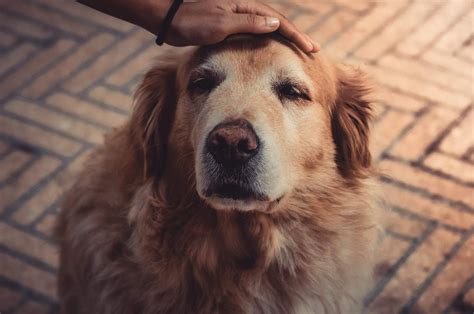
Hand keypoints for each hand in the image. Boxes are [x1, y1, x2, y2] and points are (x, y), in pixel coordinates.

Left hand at [161, 0, 318, 52]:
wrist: (170, 20)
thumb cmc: (193, 21)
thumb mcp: (221, 23)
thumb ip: (248, 23)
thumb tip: (276, 23)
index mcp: (246, 7)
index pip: (279, 22)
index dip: (296, 35)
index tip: (310, 48)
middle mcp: (245, 10)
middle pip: (278, 23)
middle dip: (296, 36)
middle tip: (313, 49)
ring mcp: (238, 17)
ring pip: (268, 28)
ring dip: (285, 38)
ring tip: (299, 48)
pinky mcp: (230, 26)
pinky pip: (256, 33)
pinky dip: (269, 40)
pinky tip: (273, 47)